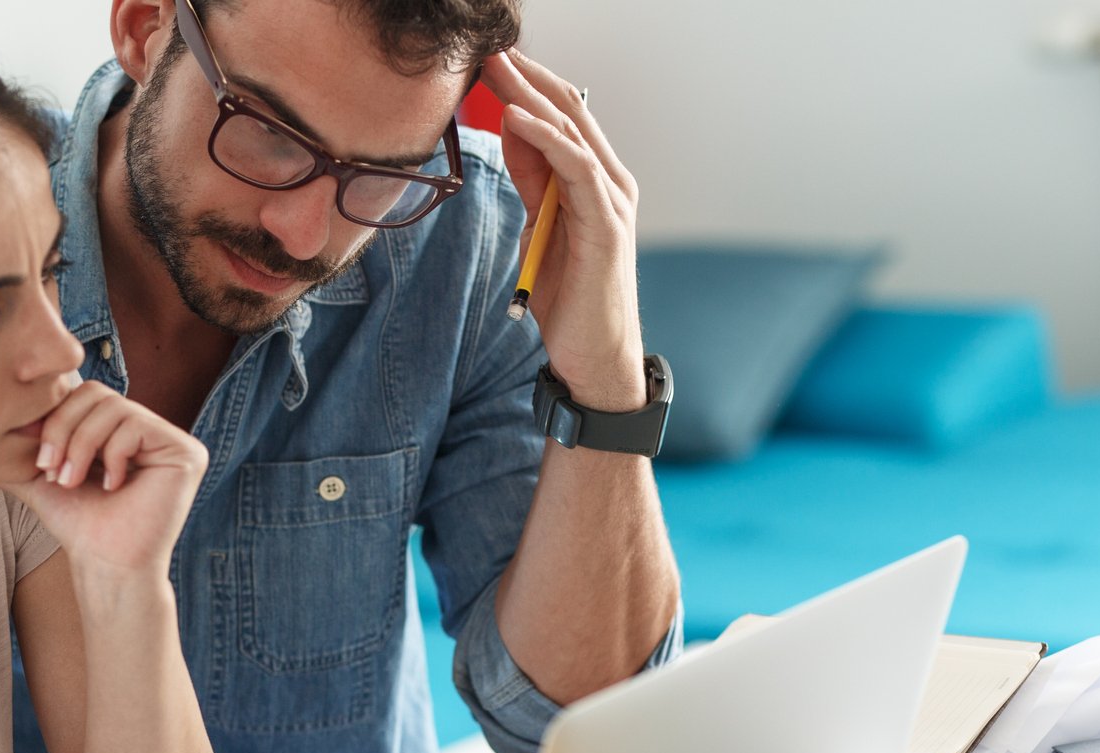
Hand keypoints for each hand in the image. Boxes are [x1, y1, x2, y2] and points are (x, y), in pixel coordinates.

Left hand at [14, 380, 208, 576]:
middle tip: (53, 471)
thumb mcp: (41, 475)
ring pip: (114, 407)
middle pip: (98, 393)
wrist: (105, 565)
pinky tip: (113, 487)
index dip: (56, 418)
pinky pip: (137, 426)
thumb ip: (19, 445)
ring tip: (73, 481)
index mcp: (122, 430)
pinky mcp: (187, 452)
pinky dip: (113, 455)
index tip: (40, 461)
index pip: (85, 394)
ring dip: (83, 446)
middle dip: (65, 430)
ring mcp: (172, 439)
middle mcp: (151, 430)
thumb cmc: (78, 525)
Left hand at [483, 49, 646, 412]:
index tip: (489, 60)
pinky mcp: (607, 225)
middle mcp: (611, 182)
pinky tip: (518, 117)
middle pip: (567, 112)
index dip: (526, 85)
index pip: (562, 116)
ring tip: (496, 68)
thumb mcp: (541, 227)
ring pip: (571, 132)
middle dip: (525, 78)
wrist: (594, 357)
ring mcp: (612, 202)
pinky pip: (577, 168)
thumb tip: (514, 132)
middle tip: (487, 48)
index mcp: (595, 181)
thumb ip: (534, 181)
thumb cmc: (571, 299)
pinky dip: (547, 139)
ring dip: (530, 97)